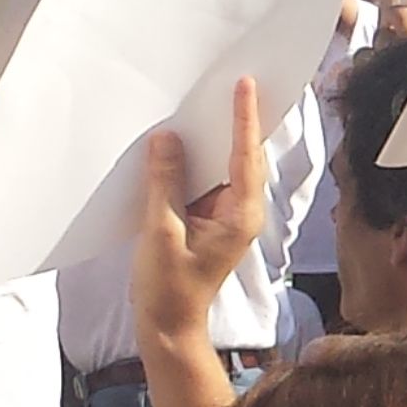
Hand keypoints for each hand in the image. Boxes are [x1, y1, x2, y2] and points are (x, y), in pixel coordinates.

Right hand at [132, 78, 271, 341]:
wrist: (169, 326)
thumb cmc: (169, 288)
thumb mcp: (162, 233)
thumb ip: (166, 184)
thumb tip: (168, 140)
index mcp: (240, 215)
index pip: (245, 156)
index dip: (244, 119)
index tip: (245, 85)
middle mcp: (242, 211)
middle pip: (243, 156)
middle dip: (238, 120)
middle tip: (236, 80)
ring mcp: (228, 215)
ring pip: (225, 166)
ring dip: (217, 137)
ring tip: (211, 98)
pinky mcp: (211, 219)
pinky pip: (208, 179)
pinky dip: (199, 159)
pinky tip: (184, 141)